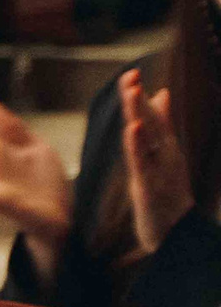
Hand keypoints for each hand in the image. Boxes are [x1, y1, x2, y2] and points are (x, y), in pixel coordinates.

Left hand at [119, 72, 192, 257]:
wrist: (176, 232)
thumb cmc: (167, 192)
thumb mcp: (161, 156)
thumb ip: (160, 126)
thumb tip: (161, 94)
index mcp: (163, 147)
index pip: (150, 117)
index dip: (139, 96)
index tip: (129, 74)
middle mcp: (164, 154)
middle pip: (150, 122)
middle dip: (139, 99)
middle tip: (131, 75)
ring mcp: (159, 169)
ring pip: (148, 138)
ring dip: (139, 115)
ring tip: (132, 93)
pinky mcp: (150, 186)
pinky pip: (143, 163)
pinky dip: (138, 145)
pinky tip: (133, 129)